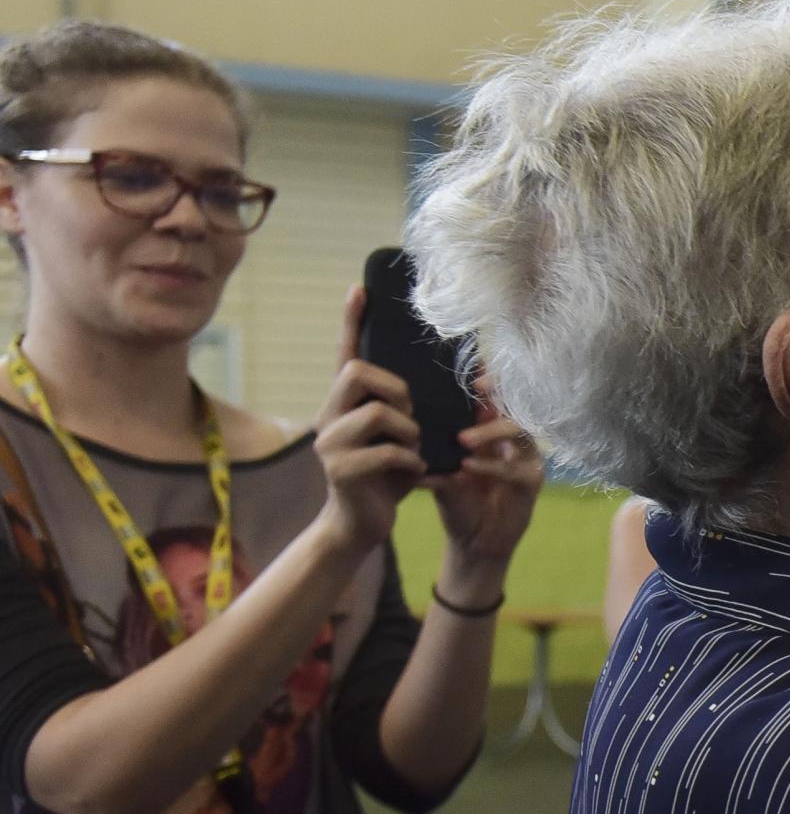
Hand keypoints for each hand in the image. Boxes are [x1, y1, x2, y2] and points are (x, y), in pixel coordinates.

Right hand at [311, 288, 427, 557]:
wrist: (361, 525)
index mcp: (343, 405)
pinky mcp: (341, 470)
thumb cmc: (386, 477)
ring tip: (413, 449)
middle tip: (410, 417)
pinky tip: (414, 471)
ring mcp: (329, 444)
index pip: (345, 354)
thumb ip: (405, 410)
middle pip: (357, 373)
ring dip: (408, 430)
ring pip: (377, 412)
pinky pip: (387, 450)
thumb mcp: (398, 437)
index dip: (352, 322)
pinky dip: (410, 460)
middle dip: (395, 389)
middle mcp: (328, 417)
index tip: (360, 289)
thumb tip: (438, 383)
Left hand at [429, 375, 543, 578]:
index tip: (470, 374)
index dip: (489, 381)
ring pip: (519, 431)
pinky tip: (470, 466)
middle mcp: (514, 438)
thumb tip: (410, 422)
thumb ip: (436, 448)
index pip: (496, 396)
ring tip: (462, 439)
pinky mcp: (532, 481)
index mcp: (492, 429)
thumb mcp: (442, 471)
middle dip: (498, 394)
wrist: (474, 541)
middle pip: (515, 404)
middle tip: (476, 391)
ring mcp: (527, 457)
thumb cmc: (459, 501)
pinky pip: (516, 468)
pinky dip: (493, 466)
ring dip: (491, 431)